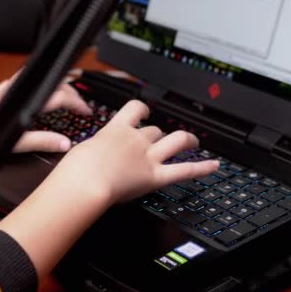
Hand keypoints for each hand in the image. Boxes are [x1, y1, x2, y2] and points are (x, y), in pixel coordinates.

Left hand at [0, 73, 91, 152]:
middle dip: (69, 90)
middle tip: (80, 104)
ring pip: (34, 79)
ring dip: (50, 84)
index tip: (87, 112)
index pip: (59, 95)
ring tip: (62, 91)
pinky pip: (17, 84)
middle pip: (49, 82)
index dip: (77, 102)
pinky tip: (27, 92)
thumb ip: (38, 141)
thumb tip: (63, 144)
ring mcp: (1, 92)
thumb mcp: (10, 141)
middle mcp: (13, 91)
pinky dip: (31, 86)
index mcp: (22, 99)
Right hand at [48, 100, 219, 204]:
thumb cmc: (77, 169)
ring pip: (175, 140)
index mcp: (116, 129)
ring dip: (187, 139)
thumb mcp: (82, 150)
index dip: (143, 110)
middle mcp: (135, 139)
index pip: (135, 109)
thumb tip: (94, 155)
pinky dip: (202, 168)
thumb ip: (96, 149)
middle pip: (154, 130)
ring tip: (193, 142)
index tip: (144, 112)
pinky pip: (184, 170)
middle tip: (160, 140)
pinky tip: (213, 165)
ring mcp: (148, 157)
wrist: (84, 182)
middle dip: (158, 135)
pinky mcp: (155, 176)